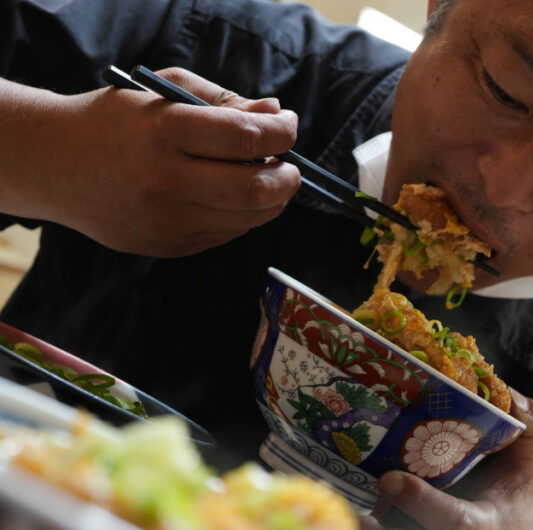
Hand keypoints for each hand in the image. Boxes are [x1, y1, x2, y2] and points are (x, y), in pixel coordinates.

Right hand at [0, 68, 300, 255]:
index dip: (282, 132)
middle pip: (257, 189)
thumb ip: (223, 101)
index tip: (288, 124)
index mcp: (165, 132)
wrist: (53, 164)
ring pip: (248, 219)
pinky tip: (230, 196)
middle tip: (289, 164)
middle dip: (289, 177)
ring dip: (271, 199)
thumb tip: (275, 113)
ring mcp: (166, 220)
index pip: (247, 137)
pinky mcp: (167, 246)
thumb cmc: (116, 120)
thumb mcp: (163, 92)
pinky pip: (226, 234)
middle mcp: (166, 181)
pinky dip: (242, 216)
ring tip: (264, 177)